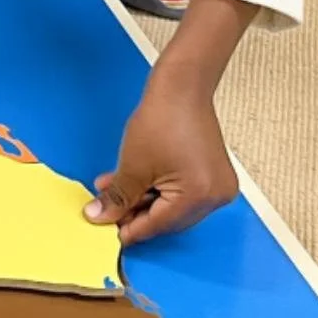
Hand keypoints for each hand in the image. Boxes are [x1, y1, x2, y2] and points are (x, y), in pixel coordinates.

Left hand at [83, 0, 253, 244]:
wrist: (182, 86)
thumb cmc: (161, 120)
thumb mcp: (133, 165)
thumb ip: (117, 198)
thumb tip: (99, 218)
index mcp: (199, 197)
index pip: (158, 225)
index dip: (128, 229)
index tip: (106, 231)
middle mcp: (215, 197)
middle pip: (168, 219)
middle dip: (134, 213)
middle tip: (106, 208)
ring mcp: (218, 186)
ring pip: (173, 206)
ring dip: (143, 201)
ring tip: (113, 190)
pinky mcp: (213, 175)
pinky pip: (182, 193)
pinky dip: (158, 190)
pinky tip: (134, 182)